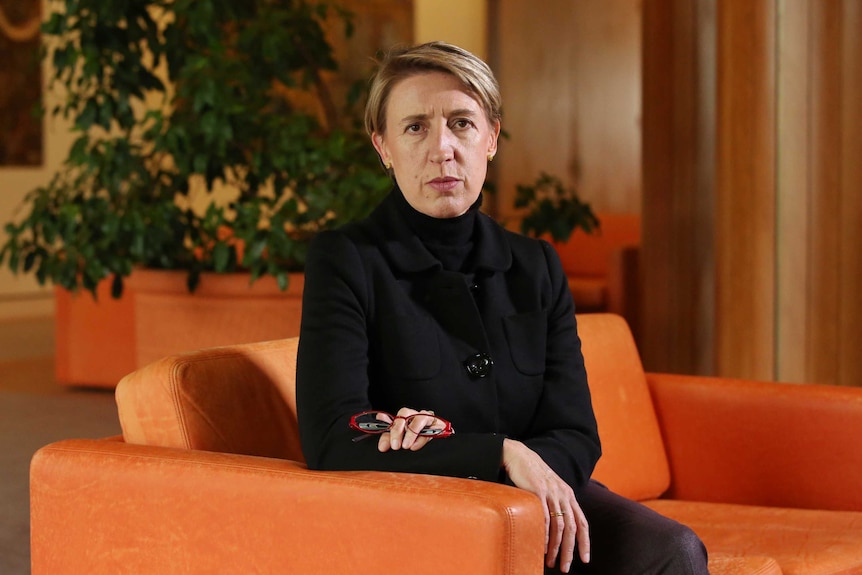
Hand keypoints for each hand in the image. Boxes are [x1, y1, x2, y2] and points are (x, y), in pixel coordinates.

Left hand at [377, 408, 441, 451]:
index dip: (387, 433)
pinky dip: (423, 438)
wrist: (437, 439)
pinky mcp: (437, 424)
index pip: (392, 420)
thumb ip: (389, 435)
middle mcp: (414, 415)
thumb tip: (380, 426)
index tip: (383, 447)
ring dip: (411, 432)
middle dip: (398, 430)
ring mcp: (426, 418)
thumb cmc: (416, 439)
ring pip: (419, 418)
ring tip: (406, 446)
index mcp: (403, 417)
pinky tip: (415, 446)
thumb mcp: (400, 439)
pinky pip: (431, 427)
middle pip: (404, 414)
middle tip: (395, 445)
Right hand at [502, 439, 589, 572]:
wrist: (519, 456)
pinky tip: (542, 545)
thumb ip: (557, 505)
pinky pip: (544, 516)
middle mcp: (564, 494)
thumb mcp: (551, 489)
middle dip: (569, 551)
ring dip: (556, 547)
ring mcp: (552, 493)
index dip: (585, 543)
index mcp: (569, 495)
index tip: (585, 559)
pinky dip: (545, 533)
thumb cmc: (533, 475)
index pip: (582, 523)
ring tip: (550, 561)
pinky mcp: (538, 491)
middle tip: (564, 567)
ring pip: (559, 526)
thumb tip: (559, 528)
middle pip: (572, 528)